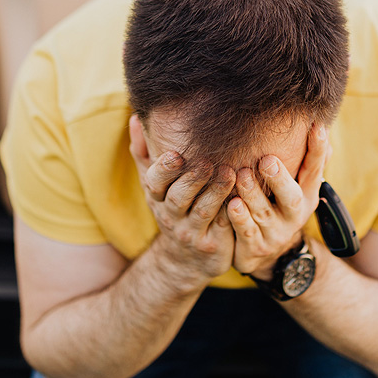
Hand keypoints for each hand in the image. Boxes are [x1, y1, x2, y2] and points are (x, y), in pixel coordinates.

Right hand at [129, 115, 235, 286]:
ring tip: (229, 172)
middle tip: (208, 161)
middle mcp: (170, 216)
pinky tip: (244, 194)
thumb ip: (144, 152)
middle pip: (178, 197)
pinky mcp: (212, 245)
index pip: (154, 183)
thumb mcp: (154, 186)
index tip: (175, 154)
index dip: (164, 170)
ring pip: (203, 211)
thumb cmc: (173, 210)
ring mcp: (191, 232)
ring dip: (216, 191)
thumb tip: (134, 117)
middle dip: (192, 179)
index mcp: (156, 198)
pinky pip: (223, 226)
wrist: (185, 260)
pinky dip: (232, 211)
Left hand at [228, 123, 330, 279]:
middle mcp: (295, 214)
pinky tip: (232, 204)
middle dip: (280, 179)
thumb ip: (307, 161)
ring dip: (253, 193)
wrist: (265, 253)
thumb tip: (322, 126)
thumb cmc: (278, 206)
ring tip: (241, 175)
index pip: (315, 169)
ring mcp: (276, 233)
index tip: (317, 127)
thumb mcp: (296, 186)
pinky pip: (246, 232)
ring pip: (264, 213)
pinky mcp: (256, 247)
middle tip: (267, 160)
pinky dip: (240, 218)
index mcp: (306, 195)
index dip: (317, 149)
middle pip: (291, 197)